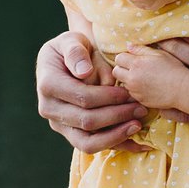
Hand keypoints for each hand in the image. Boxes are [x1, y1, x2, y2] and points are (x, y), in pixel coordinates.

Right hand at [36, 32, 146, 151]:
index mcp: (48, 85)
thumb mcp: (71, 40)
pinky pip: (92, 147)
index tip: (128, 92)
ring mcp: (59, 124)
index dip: (108, 98)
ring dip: (116, 136)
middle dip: (117, 116)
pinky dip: (116, 146)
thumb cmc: (72, 48)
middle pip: (87, 121)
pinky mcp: (71, 133)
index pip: (82, 97)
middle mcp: (49, 109)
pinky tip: (137, 144)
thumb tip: (84, 73)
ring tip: (138, 126)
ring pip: (87, 142)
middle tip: (140, 108)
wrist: (66, 61)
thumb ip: (76, 52)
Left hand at [110, 42, 188, 111]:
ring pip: (123, 83)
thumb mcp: (159, 54)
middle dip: (122, 68)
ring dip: (129, 79)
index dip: (125, 57)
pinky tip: (148, 87)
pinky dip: (136, 89)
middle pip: (116, 72)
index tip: (133, 58)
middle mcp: (132, 78)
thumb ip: (141, 49)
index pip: (118, 58)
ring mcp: (135, 91)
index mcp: (136, 64)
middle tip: (134, 68)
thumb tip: (128, 46)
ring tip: (143, 78)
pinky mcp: (140, 100)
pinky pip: (132, 93)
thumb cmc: (173, 68)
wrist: (182, 89)